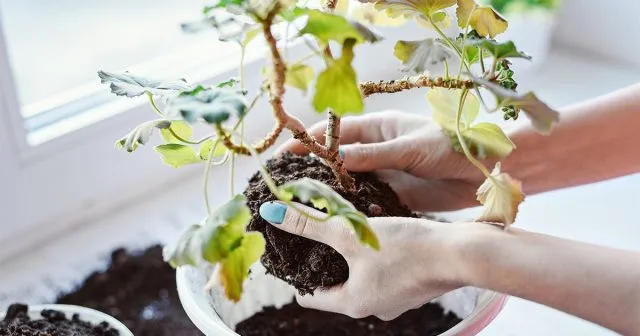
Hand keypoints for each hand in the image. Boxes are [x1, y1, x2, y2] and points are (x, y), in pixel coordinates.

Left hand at [258, 201, 469, 319]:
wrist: (463, 253)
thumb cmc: (408, 248)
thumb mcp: (352, 233)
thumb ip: (312, 223)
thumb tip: (273, 214)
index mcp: (354, 303)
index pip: (310, 297)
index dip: (296, 276)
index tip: (290, 253)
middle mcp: (373, 307)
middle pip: (335, 285)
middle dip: (324, 260)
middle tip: (314, 233)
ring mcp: (396, 297)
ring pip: (361, 276)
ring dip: (351, 254)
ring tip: (344, 228)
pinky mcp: (413, 283)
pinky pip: (383, 270)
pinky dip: (374, 254)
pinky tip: (376, 232)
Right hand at [277, 111, 483, 210]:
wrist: (487, 169)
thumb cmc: (452, 145)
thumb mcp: (409, 148)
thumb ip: (372, 155)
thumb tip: (334, 157)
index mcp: (378, 128)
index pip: (335, 133)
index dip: (308, 141)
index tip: (284, 154)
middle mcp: (377, 150)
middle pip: (337, 160)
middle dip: (313, 170)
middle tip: (287, 185)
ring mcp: (385, 174)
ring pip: (349, 184)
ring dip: (331, 194)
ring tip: (303, 207)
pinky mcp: (395, 196)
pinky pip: (368, 202)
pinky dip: (354, 210)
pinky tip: (338, 221)